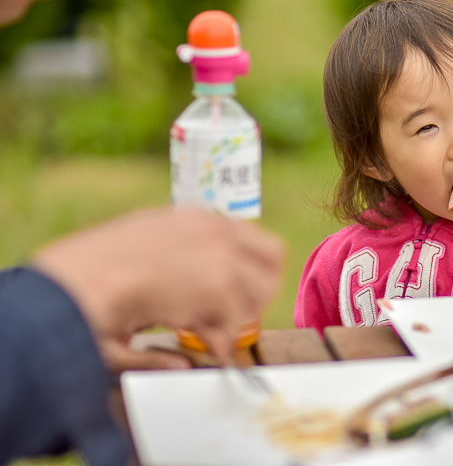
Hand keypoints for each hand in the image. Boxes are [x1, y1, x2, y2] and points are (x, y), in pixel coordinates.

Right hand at [32, 207, 284, 367]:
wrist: (73, 284)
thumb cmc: (91, 274)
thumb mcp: (139, 259)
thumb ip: (174, 265)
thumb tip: (195, 290)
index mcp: (194, 217)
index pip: (249, 238)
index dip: (246, 271)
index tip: (232, 293)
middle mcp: (213, 229)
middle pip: (272, 259)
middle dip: (256, 292)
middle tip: (228, 317)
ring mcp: (220, 255)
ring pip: (262, 289)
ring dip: (239, 315)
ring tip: (205, 332)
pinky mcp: (220, 286)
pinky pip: (238, 320)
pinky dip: (222, 340)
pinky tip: (198, 341)